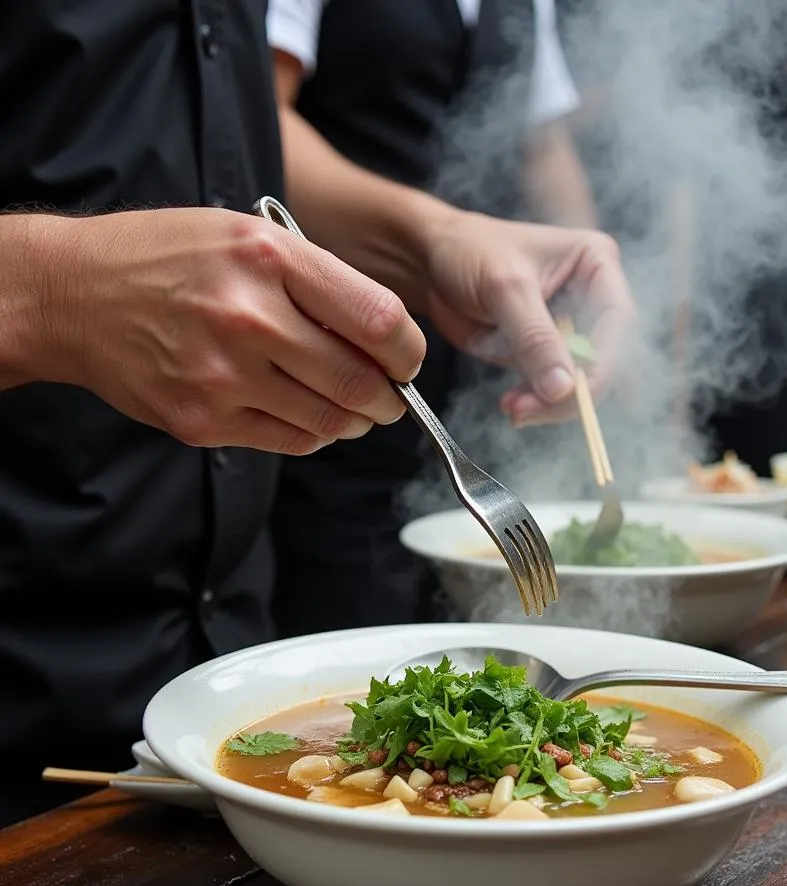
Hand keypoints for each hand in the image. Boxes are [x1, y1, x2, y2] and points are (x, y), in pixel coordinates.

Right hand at [17, 208, 424, 452]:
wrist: (73, 295)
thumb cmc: (168, 258)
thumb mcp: (247, 237)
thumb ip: (318, 281)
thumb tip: (385, 338)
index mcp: (269, 259)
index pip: (379, 320)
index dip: (408, 351)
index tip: (406, 359)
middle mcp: (248, 318)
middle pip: (361, 382)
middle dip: (390, 399)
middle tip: (390, 398)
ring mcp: (222, 376)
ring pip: (330, 421)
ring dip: (355, 421)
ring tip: (351, 407)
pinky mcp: (202, 421)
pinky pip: (290, 442)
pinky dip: (313, 434)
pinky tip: (307, 414)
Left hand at [420, 212, 635, 424]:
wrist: (432, 261)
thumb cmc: (469, 251)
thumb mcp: (504, 288)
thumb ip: (535, 337)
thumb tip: (563, 387)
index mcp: (596, 263)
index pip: (617, 321)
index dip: (602, 362)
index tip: (573, 392)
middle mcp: (593, 296)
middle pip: (605, 358)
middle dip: (572, 391)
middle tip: (531, 410)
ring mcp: (571, 328)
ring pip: (581, 380)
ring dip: (551, 404)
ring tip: (514, 410)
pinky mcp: (548, 352)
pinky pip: (554, 388)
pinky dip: (537, 404)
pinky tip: (513, 405)